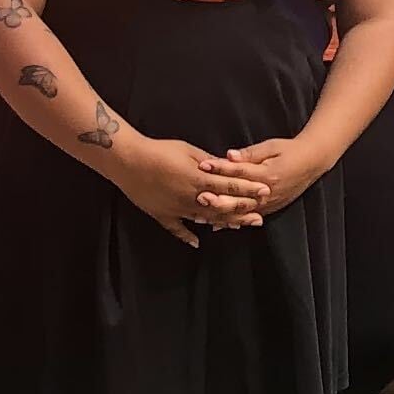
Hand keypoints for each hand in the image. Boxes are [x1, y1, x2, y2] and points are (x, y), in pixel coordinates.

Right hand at [107, 132, 255, 246]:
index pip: (230, 186)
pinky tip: (197, 242)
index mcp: (198, 179)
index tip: (265, 193)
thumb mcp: (188, 150)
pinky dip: (186, 236)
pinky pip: (176, 228)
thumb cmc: (159, 151)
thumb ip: (209, 161)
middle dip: (242, 212)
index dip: (248, 190)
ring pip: (204, 220)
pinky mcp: (161, 214)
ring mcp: (176, 209)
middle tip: (259, 219)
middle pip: (222, 207)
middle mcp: (191, 198)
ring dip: (222, 224)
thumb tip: (227, 166)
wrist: (128, 161)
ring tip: (238, 228)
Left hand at [210, 136, 325, 218]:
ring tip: (202, 215)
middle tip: (200, 195)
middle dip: (218, 197)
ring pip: (242, 212)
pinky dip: (232, 221)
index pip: (240, 171)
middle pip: (239, 197)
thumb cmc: (291, 150)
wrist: (313, 162)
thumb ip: (250, 153)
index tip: (204, 165)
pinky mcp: (270, 209)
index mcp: (268, 174)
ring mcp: (269, 203)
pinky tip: (216, 224)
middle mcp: (268, 192)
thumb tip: (230, 156)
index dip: (220, 168)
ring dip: (222, 213)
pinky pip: (248, 218)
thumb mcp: (271, 146)